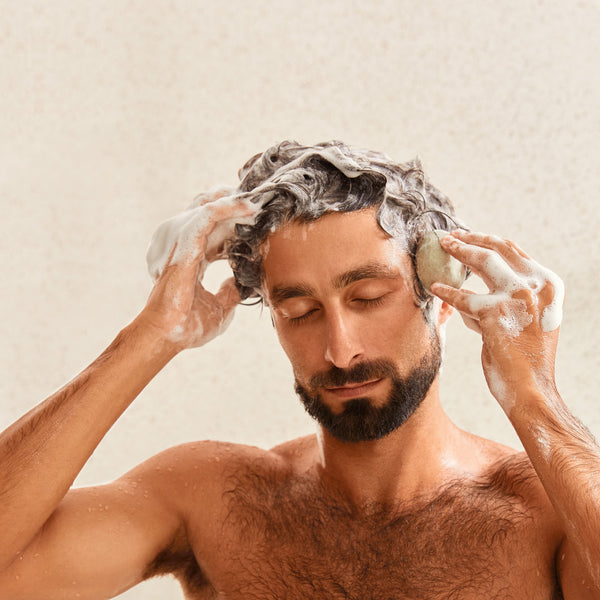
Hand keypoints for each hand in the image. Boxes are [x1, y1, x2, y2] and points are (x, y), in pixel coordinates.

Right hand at [138, 192, 257, 350]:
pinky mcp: (185, 243)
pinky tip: (248, 207)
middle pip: (212, 213)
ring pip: (210, 208)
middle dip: (237, 204)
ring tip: (260, 201)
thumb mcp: (219, 308)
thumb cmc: (187, 326)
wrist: (168, 335)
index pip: (215, 231)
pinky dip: (228, 208)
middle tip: (263, 200)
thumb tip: (240, 284)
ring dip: (236, 202)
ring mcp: (183, 243)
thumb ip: (229, 293)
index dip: (236, 223)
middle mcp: (186, 246)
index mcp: (193, 259)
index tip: (260, 220)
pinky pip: (207, 215)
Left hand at [431, 231, 564, 412]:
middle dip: (472, 238)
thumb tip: (474, 286)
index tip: (469, 236)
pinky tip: (435, 288)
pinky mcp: (497, 313)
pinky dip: (447, 291)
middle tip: (450, 237)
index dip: (488, 241)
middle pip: (499, 249)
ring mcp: (519, 297)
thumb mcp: (528, 320)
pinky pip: (464, 298)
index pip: (515, 253)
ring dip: (459, 251)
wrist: (532, 390)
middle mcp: (538, 286)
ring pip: (483, 261)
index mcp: (549, 285)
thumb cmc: (526, 359)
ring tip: (442, 246)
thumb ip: (508, 299)